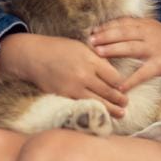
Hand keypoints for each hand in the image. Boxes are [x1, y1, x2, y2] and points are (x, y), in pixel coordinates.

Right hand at [0, 33, 127, 117]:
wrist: (33, 56)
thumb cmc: (58, 49)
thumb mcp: (81, 47)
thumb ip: (97, 59)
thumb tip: (113, 73)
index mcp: (90, 60)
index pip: (114, 77)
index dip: (121, 84)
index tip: (123, 88)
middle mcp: (84, 75)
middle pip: (109, 92)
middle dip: (120, 100)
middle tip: (126, 104)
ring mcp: (74, 87)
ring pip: (99, 102)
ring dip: (112, 110)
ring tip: (121, 114)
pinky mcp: (64, 97)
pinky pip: (83, 106)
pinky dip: (94, 110)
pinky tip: (101, 114)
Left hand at [89, 17, 160, 91]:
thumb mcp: (153, 30)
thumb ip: (135, 29)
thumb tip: (111, 30)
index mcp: (146, 25)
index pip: (123, 23)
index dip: (107, 26)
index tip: (92, 30)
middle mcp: (150, 34)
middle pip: (124, 33)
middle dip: (105, 36)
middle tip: (89, 40)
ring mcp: (155, 49)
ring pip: (131, 48)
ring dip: (113, 50)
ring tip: (98, 54)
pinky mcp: (160, 65)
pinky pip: (143, 73)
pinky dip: (131, 80)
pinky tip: (120, 87)